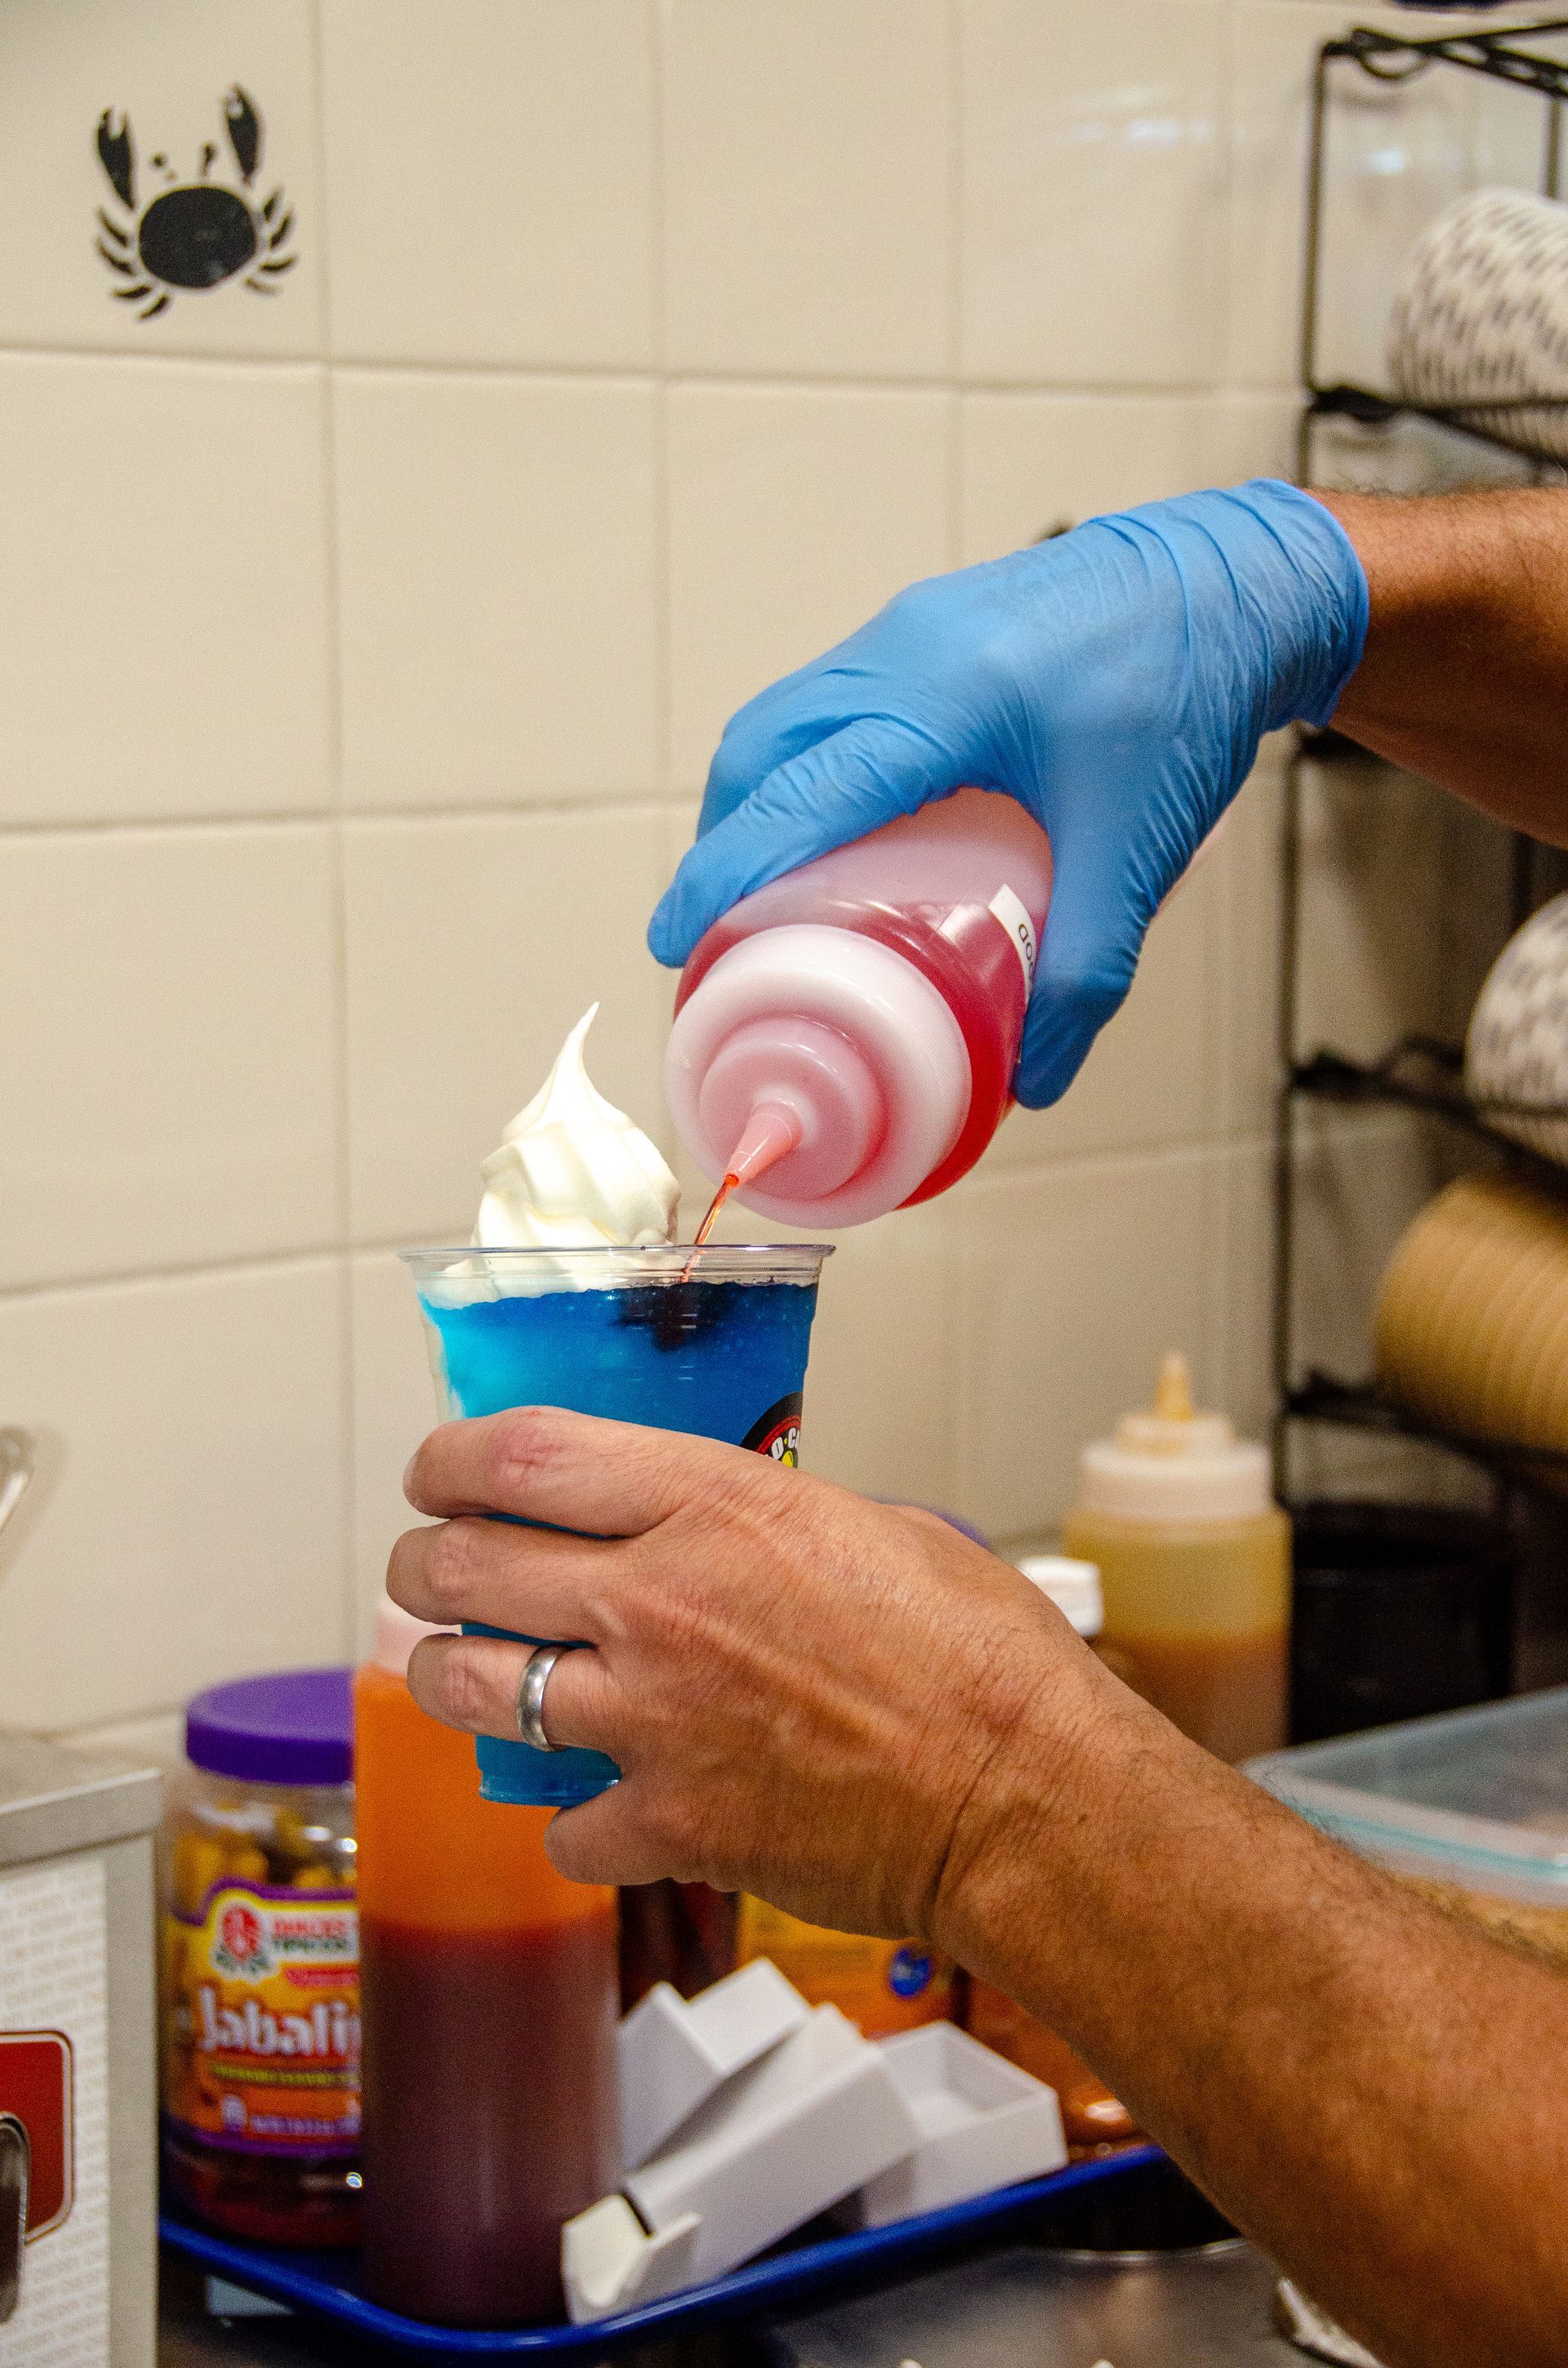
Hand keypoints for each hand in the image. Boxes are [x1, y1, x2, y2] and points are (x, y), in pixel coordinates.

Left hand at [387, 1406, 1110, 1940]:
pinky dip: (570, 1815)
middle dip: (424, 1564)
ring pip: (471, 1687)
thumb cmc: (981, 1659)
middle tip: (429, 1569)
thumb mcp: (872, 1525)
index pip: (521, 1455)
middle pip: (464, 1565)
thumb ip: (761, 1518)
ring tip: (463, 1673)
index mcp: (715, 1505)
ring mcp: (652, 1720)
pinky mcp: (668, 1825)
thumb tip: (711, 1526)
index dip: (450, 1457)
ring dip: (450, 1675)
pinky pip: (559, 1822)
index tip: (437, 1471)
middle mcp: (659, 1602)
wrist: (1024, 1801)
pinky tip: (599, 1802)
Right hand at [649, 480, 1366, 1106]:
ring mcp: (910, 629)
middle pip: (761, 750)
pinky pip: (829, 700)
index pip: (797, 792)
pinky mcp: (927, 628)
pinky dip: (804, 768)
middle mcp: (905, 650)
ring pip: (786, 717)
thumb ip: (1089, 968)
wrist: (1242, 580)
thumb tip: (1033, 1076)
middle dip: (724, 843)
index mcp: (946, 696)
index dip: (723, 873)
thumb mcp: (1136, 846)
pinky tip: (839, 827)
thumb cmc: (1193, 690)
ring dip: (759, 803)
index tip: (672, 941)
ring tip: (769, 892)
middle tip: (718, 934)